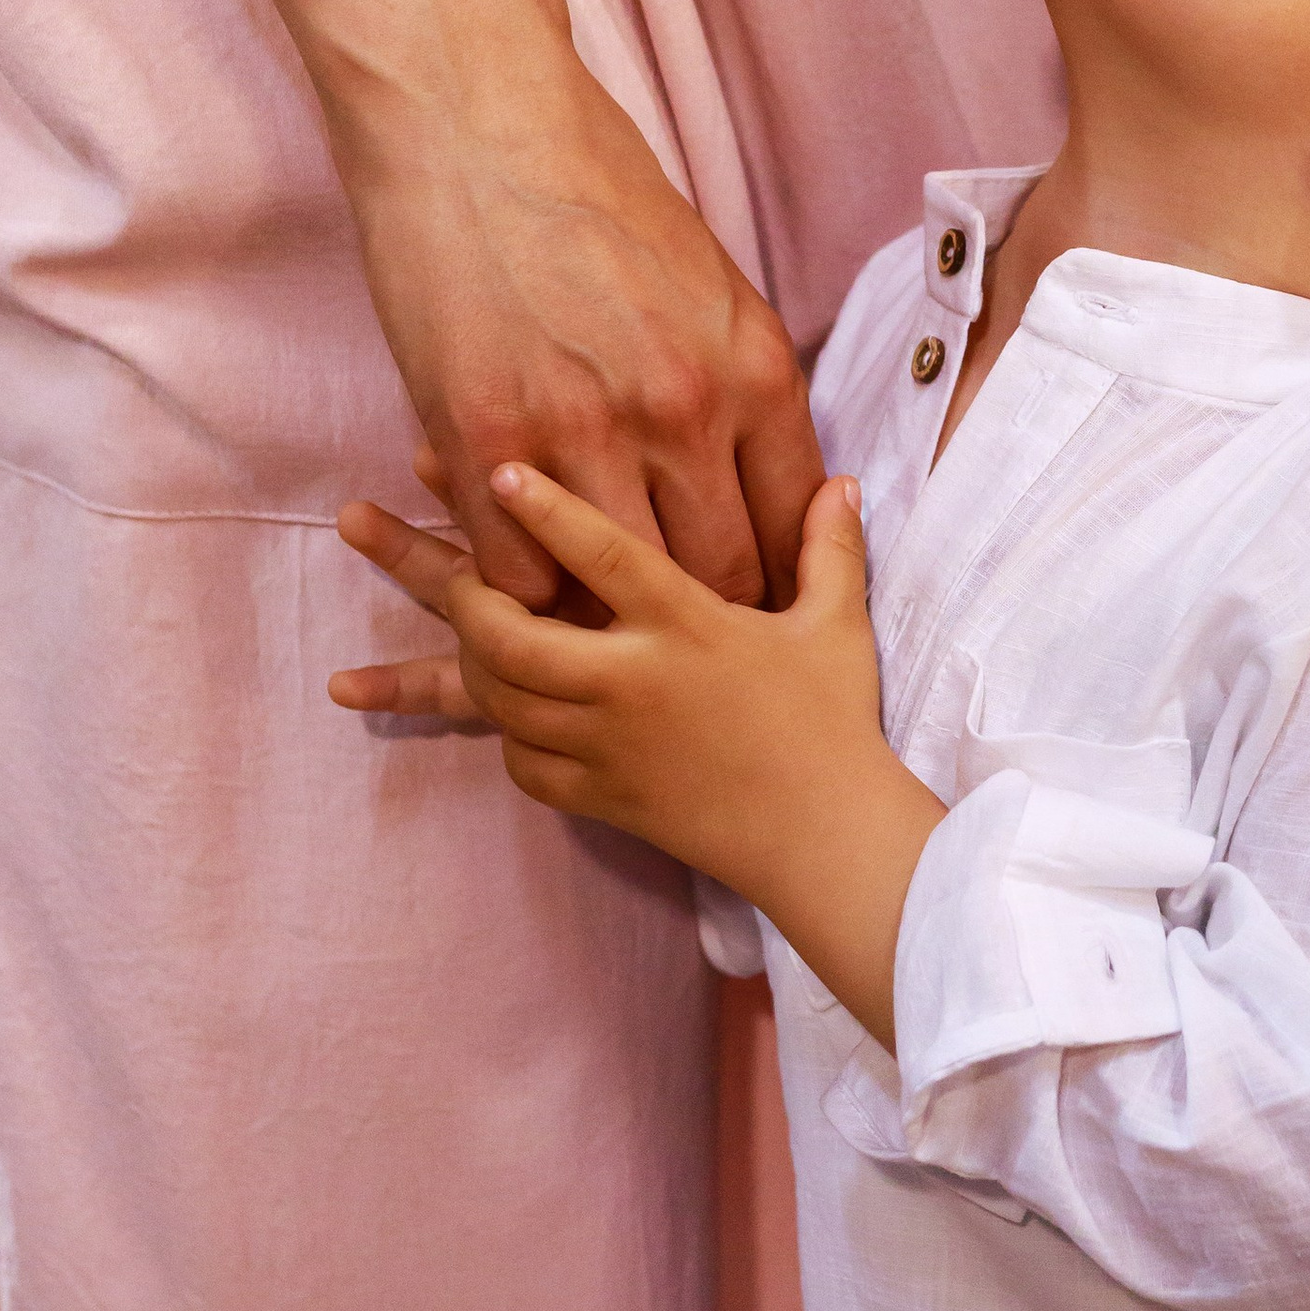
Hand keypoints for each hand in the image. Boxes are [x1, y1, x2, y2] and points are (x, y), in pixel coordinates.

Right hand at [30, 0, 822, 613]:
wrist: (472, 120)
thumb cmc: (590, 189)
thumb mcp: (704, 283)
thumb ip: (735, 384)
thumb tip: (758, 472)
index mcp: (753, 370)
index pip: (791, 527)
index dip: (777, 588)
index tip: (758, 619)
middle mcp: (682, 413)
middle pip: (717, 580)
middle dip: (703, 626)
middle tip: (683, 657)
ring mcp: (581, 435)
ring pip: (615, 590)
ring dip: (605, 621)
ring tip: (601, 648)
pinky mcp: (483, 442)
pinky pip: (517, 570)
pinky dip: (521, 590)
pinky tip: (518, 592)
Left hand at [339, 463, 942, 1042]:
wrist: (826, 838)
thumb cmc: (835, 725)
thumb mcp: (836, 626)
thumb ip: (828, 548)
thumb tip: (843, 482)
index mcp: (687, 627)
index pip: (602, 555)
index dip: (544, 511)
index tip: (500, 472)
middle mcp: (633, 682)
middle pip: (510, 635)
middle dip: (467, 595)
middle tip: (466, 571)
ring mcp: (608, 744)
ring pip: (500, 698)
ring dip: (473, 660)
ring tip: (474, 630)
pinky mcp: (601, 796)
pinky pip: (521, 762)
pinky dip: (507, 733)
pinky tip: (516, 711)